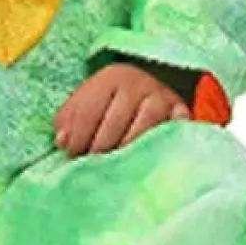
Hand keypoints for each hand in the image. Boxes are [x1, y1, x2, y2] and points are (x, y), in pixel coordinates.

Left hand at [53, 61, 189, 156]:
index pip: (88, 110)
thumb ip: (69, 119)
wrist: (154, 91)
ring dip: (125, 152)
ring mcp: (163, 98)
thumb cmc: (112, 103)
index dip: (77, 137)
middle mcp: (139, 82)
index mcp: (111, 77)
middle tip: (91, 167)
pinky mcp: (182, 114)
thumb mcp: (87, 102)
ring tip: (114, 167)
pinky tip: (141, 163)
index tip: (72, 155)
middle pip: (114, 122)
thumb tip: (62, 141)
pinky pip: (168, 136)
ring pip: (142, 130)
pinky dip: (155, 150)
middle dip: (99, 148)